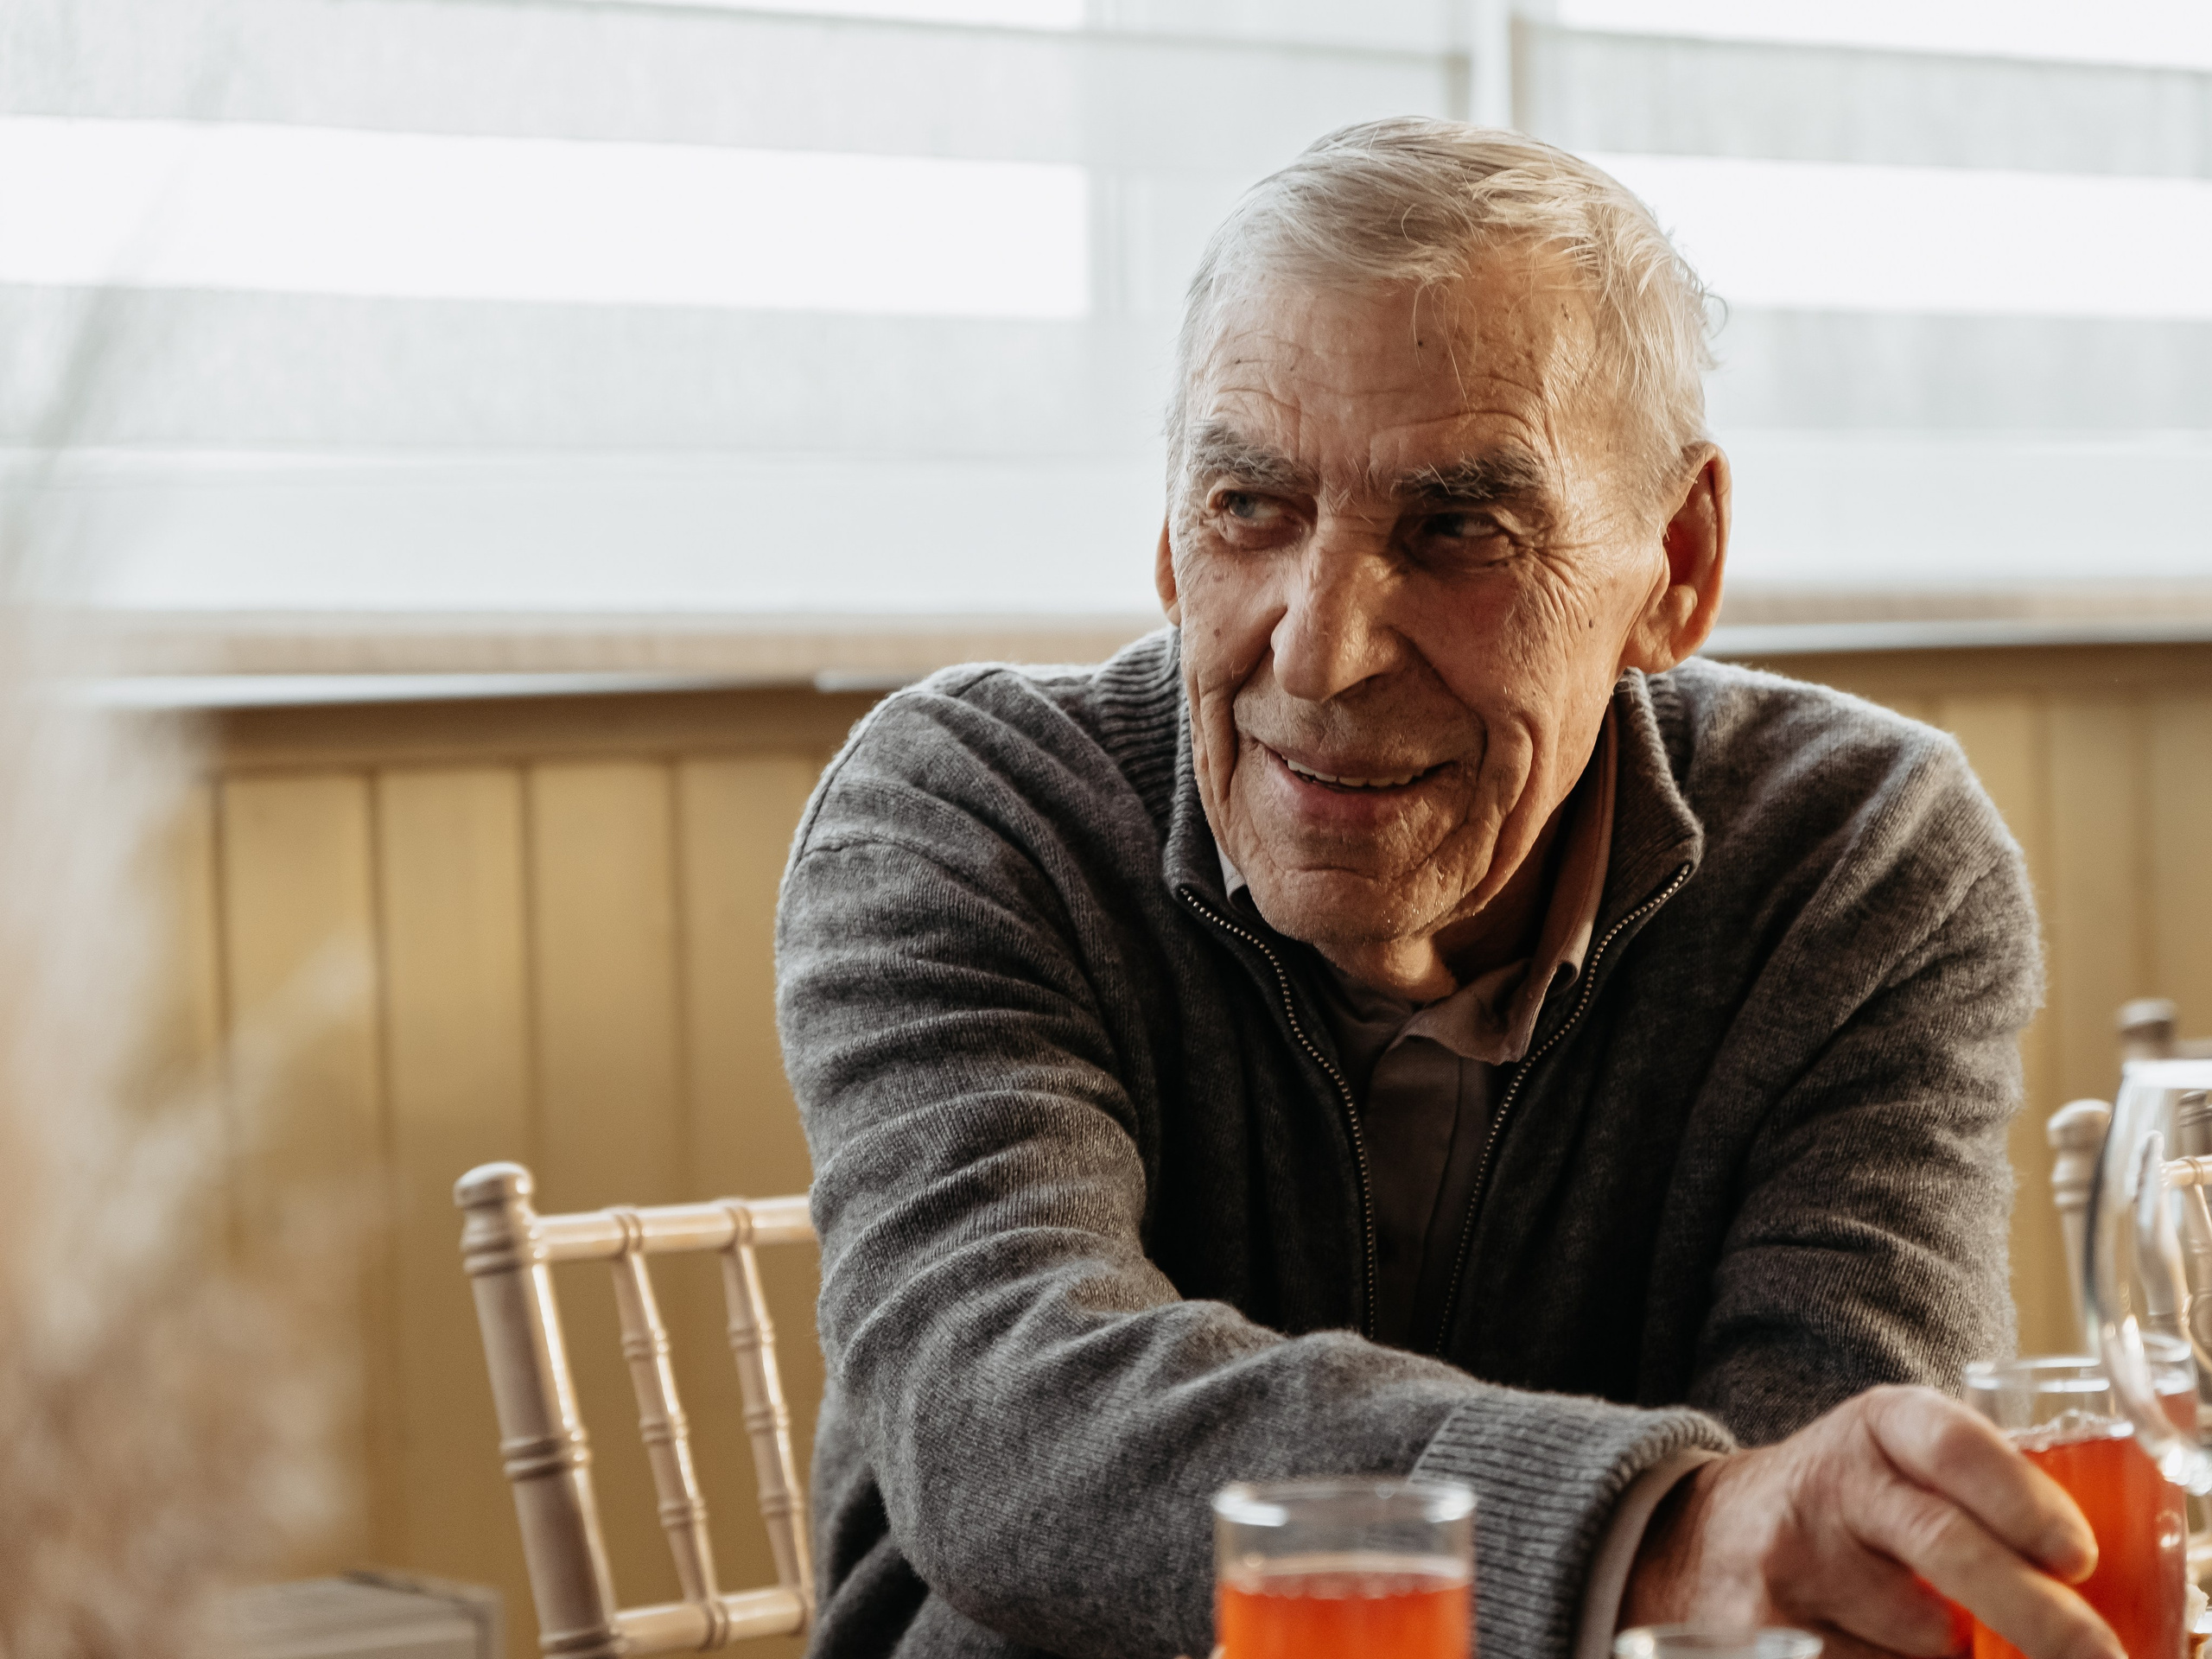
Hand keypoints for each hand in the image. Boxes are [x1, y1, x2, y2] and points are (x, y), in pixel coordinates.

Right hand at [1624, 1385, 2121, 1658]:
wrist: (1702, 1537)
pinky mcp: (1764, 1636)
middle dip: (2037, 1613)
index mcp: (1876, 1428)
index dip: (2024, 1501)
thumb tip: (2088, 1584)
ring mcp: (1791, 1563)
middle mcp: (1828, 1485)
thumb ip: (1976, 1499)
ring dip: (1961, 1656)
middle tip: (2096, 1653)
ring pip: (1920, 1638)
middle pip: (1944, 1545)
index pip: (1954, 1446)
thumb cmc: (1841, 1506)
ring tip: (1951, 1639)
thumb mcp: (1899, 1467)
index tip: (2079, 1556)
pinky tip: (1898, 1651)